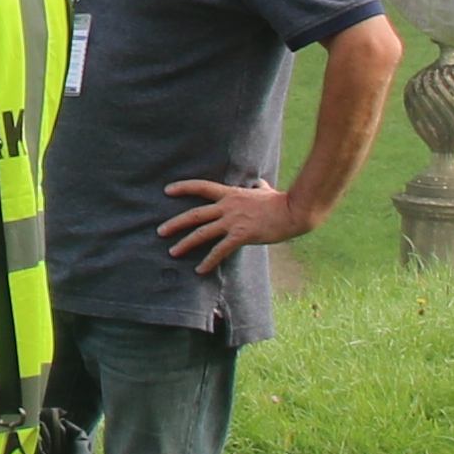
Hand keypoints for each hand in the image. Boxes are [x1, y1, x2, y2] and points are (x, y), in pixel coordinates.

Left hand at [157, 174, 304, 262]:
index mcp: (231, 194)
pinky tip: (200, 270)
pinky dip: (208, 261)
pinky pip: (220, 250)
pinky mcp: (241, 235)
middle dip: (175, 223)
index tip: (167, 190)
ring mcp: (233, 221)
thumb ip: (259, 187)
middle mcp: (228, 206)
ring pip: (202, 233)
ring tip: (172, 252)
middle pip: (195, 214)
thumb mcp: (266, 191)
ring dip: (185, 243)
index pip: (202, 187)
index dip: (183, 188)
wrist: (293, 212)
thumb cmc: (282, 202)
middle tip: (160, 231)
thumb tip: (260, 183)